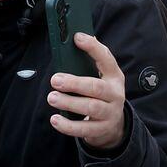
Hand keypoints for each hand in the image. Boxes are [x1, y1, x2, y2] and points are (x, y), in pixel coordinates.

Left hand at [49, 33, 128, 151]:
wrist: (114, 125)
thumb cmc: (101, 95)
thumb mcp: (101, 78)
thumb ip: (91, 61)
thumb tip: (79, 36)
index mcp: (114, 77)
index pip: (107, 59)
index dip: (93, 47)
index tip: (77, 38)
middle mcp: (115, 94)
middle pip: (96, 87)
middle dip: (75, 83)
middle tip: (55, 80)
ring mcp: (110, 113)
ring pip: (91, 108)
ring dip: (69, 103)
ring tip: (52, 98)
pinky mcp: (102, 130)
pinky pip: (85, 129)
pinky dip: (68, 126)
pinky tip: (55, 119)